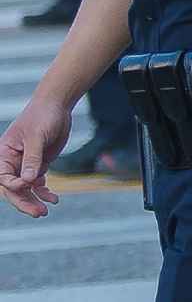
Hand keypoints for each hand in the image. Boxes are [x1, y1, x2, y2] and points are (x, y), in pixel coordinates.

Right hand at [0, 98, 70, 216]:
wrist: (57, 106)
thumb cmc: (43, 116)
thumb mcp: (37, 137)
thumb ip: (32, 159)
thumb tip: (28, 181)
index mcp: (4, 154)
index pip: (4, 177)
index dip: (14, 185)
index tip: (28, 184)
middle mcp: (12, 162)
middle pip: (13, 188)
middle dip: (24, 201)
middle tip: (38, 213)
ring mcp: (26, 164)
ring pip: (26, 189)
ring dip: (34, 200)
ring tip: (45, 211)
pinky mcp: (39, 164)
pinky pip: (38, 184)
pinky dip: (44, 192)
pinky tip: (54, 199)